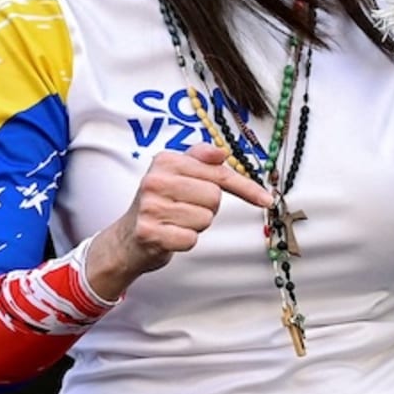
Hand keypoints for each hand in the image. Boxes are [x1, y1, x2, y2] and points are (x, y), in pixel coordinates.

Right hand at [87, 143, 275, 298]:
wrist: (127, 238)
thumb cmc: (161, 204)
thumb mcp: (178, 174)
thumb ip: (201, 160)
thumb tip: (222, 153)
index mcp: (166, 160)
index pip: (219, 173)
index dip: (246, 188)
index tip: (265, 199)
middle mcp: (155, 180)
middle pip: (214, 197)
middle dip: (207, 208)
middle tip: (186, 209)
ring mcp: (150, 206)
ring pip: (205, 219)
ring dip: (196, 225)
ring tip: (176, 221)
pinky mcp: (149, 232)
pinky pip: (191, 239)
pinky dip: (186, 241)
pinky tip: (170, 235)